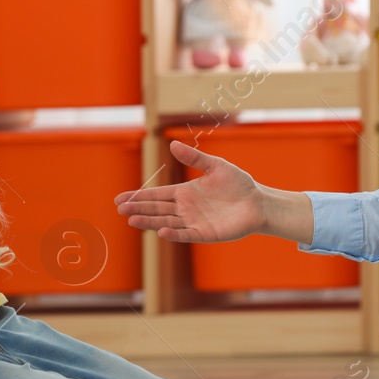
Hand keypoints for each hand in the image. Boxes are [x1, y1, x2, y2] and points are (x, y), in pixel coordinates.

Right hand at [114, 140, 265, 242]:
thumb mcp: (215, 166)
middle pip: (157, 209)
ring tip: (132, 220)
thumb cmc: (238, 184)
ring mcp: (194, 222)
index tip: (120, 199)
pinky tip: (161, 230)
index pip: (156, 195)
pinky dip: (173, 233)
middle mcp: (185, 208)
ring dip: (150, 222)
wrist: (258, 202)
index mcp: (185, 192)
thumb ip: (194, 158)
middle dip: (138, 209)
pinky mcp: (205, 234)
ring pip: (166, 222)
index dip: (139, 196)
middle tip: (120, 209)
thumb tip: (172, 144)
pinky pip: (186, 234)